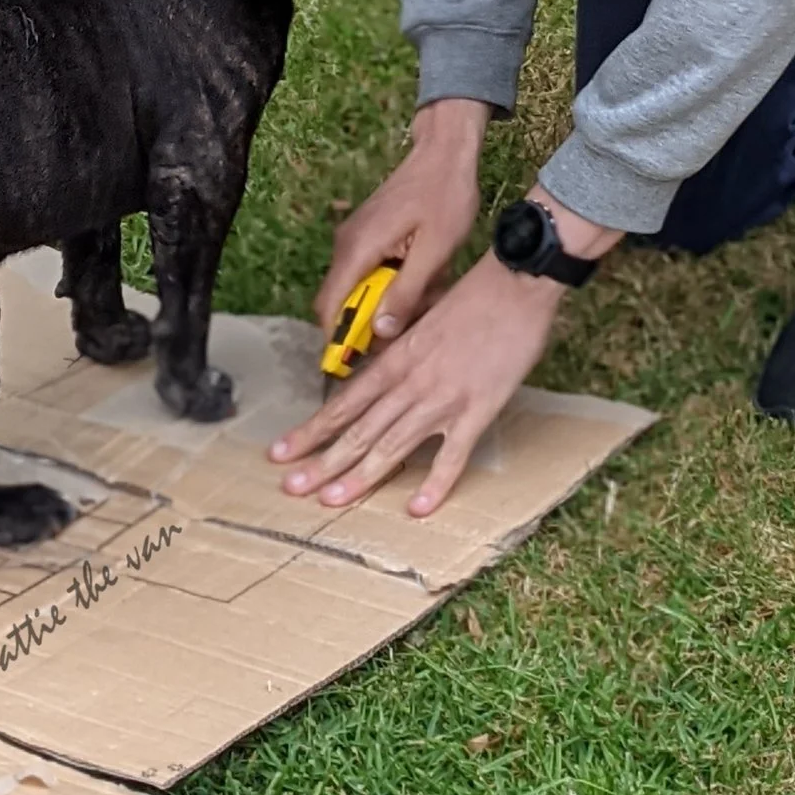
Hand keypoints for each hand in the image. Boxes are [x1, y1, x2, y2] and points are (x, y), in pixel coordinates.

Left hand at [272, 252, 566, 517]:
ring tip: (331, 501)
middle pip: (358, 430)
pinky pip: (453, 455)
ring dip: (360, 476)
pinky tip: (418, 508)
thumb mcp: (421, 321)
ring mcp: (442, 400)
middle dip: (322, 462)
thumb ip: (399, 352)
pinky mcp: (478, 410)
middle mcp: (409, 384)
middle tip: (291, 488)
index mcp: (394, 361)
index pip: (342, 404)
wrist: (513, 285)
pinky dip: (435, 484)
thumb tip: (380, 370)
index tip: (280, 452)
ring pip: (392, 446)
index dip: (310, 430)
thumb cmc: (471, 298)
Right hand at [313, 97, 487, 338]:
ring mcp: (354, 239)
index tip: (357, 363)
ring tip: (424, 297)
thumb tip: (379, 332)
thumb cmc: (445, 197)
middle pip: (340, 302)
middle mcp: (346, 245)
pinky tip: (422, 279)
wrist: (444, 152)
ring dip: (384, 303)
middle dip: (369, 323)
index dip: (338, 339)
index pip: (330, 307)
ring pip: (357, 289)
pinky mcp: (366, 235)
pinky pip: (369, 272)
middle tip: (407, 327)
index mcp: (358, 249)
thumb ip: (407, 292)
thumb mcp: (435, 251)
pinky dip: (390, 284)